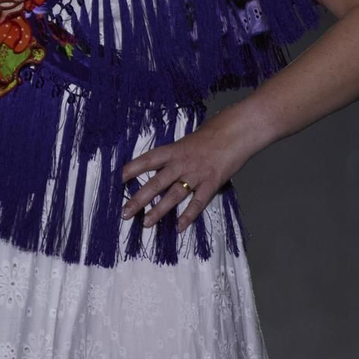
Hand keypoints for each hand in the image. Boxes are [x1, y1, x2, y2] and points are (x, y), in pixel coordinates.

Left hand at [119, 112, 253, 232]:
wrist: (238, 130)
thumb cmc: (214, 132)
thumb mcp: (189, 140)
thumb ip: (177, 155)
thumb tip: (164, 167)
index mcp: (174, 150)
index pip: (148, 160)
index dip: (133, 169)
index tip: (120, 179)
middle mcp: (182, 163)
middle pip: (156, 183)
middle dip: (139, 199)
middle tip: (125, 213)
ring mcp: (196, 174)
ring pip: (173, 195)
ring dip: (158, 211)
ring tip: (146, 223)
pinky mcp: (212, 183)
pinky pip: (198, 203)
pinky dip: (188, 216)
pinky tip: (179, 227)